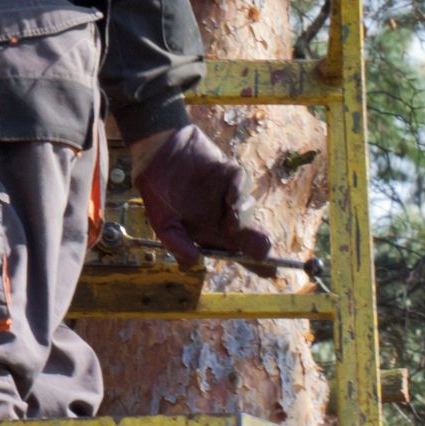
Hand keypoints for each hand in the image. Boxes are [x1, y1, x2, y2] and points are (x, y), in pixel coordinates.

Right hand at [130, 120, 281, 273]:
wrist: (156, 153)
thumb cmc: (157, 191)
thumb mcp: (162, 223)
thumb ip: (176, 243)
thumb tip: (191, 264)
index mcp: (210, 233)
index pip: (236, 251)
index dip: (254, 263)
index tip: (269, 272)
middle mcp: (222, 216)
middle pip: (249, 233)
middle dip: (259, 243)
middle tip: (262, 247)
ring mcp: (227, 194)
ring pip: (248, 208)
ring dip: (243, 216)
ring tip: (231, 220)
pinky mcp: (228, 172)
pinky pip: (242, 181)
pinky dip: (240, 190)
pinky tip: (230, 198)